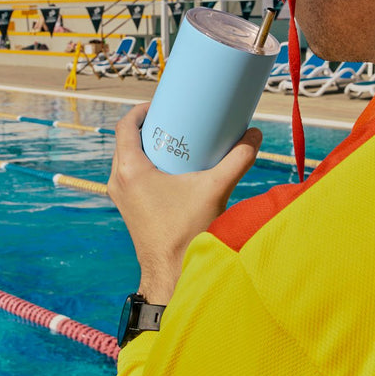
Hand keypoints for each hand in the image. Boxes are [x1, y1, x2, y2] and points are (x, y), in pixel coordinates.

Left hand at [107, 103, 261, 304]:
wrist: (172, 273)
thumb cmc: (187, 233)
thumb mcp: (215, 189)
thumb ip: (238, 159)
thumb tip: (256, 134)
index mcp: (130, 170)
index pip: (125, 126)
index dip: (142, 109)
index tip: (163, 102)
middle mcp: (119, 181)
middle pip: (126, 140)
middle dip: (148, 125)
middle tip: (175, 118)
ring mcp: (121, 196)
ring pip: (127, 158)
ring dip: (146, 145)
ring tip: (174, 139)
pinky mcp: (129, 207)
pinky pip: (131, 174)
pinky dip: (146, 163)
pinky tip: (169, 165)